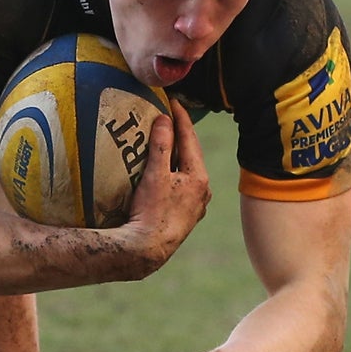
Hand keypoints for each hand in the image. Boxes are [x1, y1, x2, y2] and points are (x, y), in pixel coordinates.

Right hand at [116, 100, 210, 276]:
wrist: (147, 250)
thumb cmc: (151, 212)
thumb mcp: (155, 174)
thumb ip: (162, 145)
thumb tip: (166, 119)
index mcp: (199, 177)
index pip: (191, 138)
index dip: (181, 118)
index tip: (173, 101)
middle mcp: (203, 191)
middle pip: (192, 154)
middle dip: (181, 135)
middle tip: (169, 116)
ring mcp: (196, 205)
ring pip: (189, 171)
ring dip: (178, 155)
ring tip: (166, 141)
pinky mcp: (186, 216)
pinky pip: (183, 186)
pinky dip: (175, 173)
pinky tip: (165, 174)